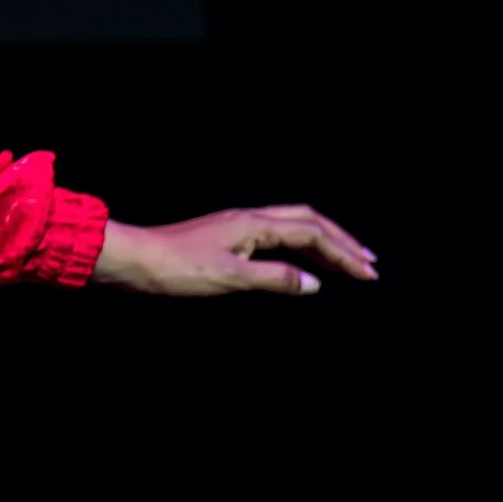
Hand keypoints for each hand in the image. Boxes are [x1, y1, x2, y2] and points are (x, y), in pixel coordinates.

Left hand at [91, 205, 376, 295]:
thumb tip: (315, 283)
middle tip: (369, 264)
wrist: (133, 260)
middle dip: (341, 241)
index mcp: (253, 223)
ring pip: (291, 226)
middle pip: (307, 221)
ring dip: (322, 243)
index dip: (343, 254)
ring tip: (346, 263)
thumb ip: (276, 278)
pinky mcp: (225, 239)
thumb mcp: (230, 277)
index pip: (312, 234)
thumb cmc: (176, 268)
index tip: (369, 274)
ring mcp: (235, 227)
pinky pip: (274, 237)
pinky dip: (298, 248)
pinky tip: (302, 264)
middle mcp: (248, 218)